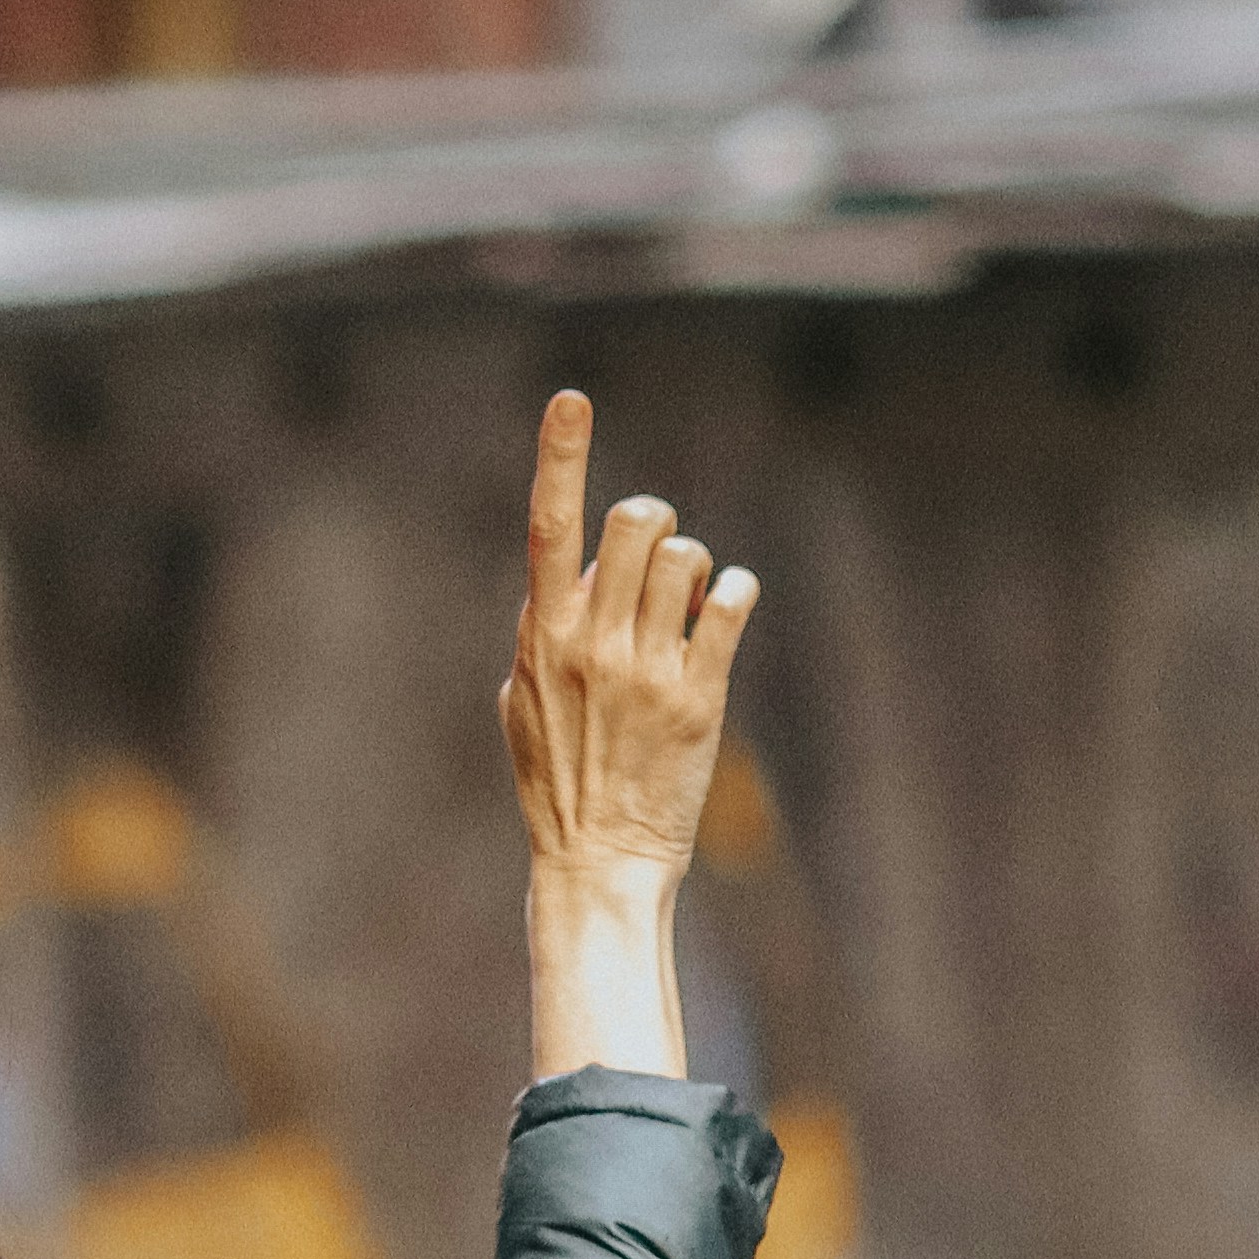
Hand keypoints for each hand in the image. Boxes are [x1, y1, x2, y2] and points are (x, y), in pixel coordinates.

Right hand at [500, 390, 752, 1079]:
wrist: (598, 859)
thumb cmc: (557, 780)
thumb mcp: (523, 702)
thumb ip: (543, 632)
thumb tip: (574, 577)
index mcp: (543, 636)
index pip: (548, 526)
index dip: (561, 456)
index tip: (571, 399)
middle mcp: (593, 642)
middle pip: (637, 520)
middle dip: (656, 523)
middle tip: (658, 562)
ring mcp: (647, 668)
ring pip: (690, 557)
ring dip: (697, 571)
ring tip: (687, 612)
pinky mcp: (700, 695)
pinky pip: (734, 603)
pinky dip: (735, 598)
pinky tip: (722, 620)